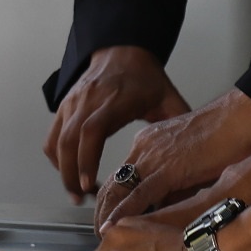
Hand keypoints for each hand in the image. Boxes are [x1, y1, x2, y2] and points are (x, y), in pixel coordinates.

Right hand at [43, 46, 186, 200]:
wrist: (122, 50)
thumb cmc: (144, 77)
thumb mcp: (168, 98)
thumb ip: (180, 124)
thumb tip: (198, 154)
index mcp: (114, 100)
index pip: (92, 130)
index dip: (87, 159)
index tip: (90, 184)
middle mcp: (88, 101)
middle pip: (68, 141)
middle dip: (71, 175)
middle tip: (83, 200)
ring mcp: (72, 103)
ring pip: (56, 141)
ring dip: (63, 170)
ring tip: (77, 193)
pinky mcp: (64, 106)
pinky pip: (52, 137)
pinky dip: (56, 158)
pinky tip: (69, 172)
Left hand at [94, 91, 250, 227]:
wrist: (240, 116)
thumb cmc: (227, 136)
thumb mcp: (192, 161)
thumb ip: (178, 183)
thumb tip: (168, 208)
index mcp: (149, 143)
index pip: (123, 175)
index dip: (113, 198)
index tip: (109, 217)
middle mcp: (144, 148)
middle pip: (113, 182)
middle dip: (103, 209)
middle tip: (100, 233)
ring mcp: (153, 156)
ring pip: (118, 188)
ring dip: (108, 214)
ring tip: (103, 237)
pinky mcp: (168, 168)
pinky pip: (139, 194)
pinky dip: (124, 212)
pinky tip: (114, 227)